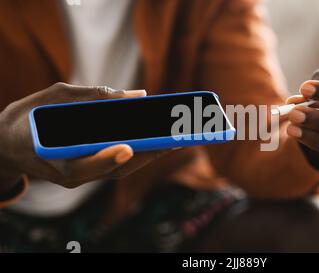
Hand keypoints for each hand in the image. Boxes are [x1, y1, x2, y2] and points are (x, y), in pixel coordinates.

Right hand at [0, 83, 168, 190]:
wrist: (9, 143)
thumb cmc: (29, 117)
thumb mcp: (54, 97)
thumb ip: (94, 96)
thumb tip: (137, 96)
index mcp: (52, 158)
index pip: (81, 165)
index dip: (105, 158)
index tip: (127, 148)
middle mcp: (70, 175)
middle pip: (113, 169)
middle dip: (146, 155)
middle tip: (174, 139)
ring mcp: (81, 176)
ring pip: (121, 169)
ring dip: (150, 155)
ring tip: (175, 139)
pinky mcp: (89, 172)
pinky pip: (118, 165)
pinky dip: (140, 153)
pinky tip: (157, 141)